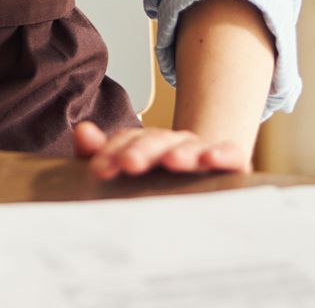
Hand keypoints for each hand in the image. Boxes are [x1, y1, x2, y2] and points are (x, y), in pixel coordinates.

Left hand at [72, 121, 253, 179]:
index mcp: (148, 143)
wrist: (210, 183)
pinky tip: (209, 159)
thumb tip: (82, 131)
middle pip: (156, 140)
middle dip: (141, 151)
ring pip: (189, 146)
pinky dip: (221, 154)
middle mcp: (175, 143)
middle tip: (129, 164)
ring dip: (180, 152)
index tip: (99, 169)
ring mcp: (202, 151)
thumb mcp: (129, 167)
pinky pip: (229, 154)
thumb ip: (102, 152)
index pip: (128, 140)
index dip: (112, 151)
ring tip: (171, 161)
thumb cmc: (161, 180)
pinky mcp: (232, 163)